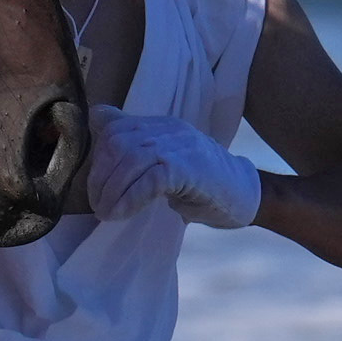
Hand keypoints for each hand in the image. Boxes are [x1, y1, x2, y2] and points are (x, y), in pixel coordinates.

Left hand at [89, 108, 264, 228]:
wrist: (245, 196)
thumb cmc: (199, 185)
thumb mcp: (162, 163)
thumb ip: (133, 151)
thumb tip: (97, 133)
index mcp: (159, 125)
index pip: (113, 127)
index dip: (97, 157)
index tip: (96, 187)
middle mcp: (169, 129)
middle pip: (117, 144)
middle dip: (100, 178)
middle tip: (99, 205)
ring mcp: (181, 146)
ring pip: (130, 161)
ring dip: (112, 192)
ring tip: (108, 213)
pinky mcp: (190, 168)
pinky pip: (149, 180)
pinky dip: (129, 199)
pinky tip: (122, 214)